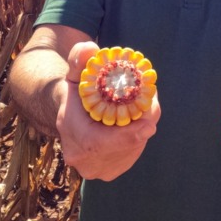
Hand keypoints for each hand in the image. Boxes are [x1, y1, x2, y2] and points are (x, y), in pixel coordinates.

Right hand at [55, 41, 160, 180]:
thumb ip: (79, 57)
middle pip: (123, 146)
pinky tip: (136, 124)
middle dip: (141, 124)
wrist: (68, 116)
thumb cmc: (75, 89)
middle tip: (151, 104)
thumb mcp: (76, 70)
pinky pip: (132, 154)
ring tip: (143, 110)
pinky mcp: (109, 172)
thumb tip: (89, 49)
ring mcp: (95, 169)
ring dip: (141, 130)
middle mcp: (81, 158)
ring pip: (132, 150)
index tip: (149, 124)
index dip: (127, 136)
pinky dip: (138, 138)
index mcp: (70, 133)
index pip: (100, 142)